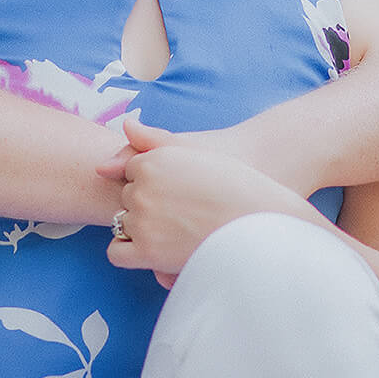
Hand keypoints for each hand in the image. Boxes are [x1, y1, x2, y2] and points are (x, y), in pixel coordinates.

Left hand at [105, 116, 313, 280]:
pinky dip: (127, 252)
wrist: (261, 223)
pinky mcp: (147, 253)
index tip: (177, 189)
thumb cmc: (237, 184)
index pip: (132, 170)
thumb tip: (126, 124)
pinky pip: (116, 253)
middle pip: (127, 197)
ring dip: (138, 227)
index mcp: (152, 161)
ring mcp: (142, 222)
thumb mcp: (196, 152)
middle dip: (146, 203)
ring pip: (121, 222)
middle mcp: (141, 190)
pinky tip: (152, 249)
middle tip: (180, 211)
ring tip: (173, 231)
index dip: (153, 180)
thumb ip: (155, 138)